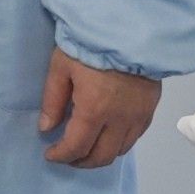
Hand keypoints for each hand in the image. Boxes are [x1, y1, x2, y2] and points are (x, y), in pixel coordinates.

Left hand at [39, 50, 159, 168]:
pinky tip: (106, 136)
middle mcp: (119, 121)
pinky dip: (118, 144)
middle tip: (66, 157)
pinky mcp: (149, 111)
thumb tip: (46, 127)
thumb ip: (53, 100)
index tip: (50, 154)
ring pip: (120, 151)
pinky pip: (134, 138)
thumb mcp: (61, 67)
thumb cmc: (89, 45)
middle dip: (81, 161)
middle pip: (101, 157)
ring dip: (101, 155)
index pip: (77, 146)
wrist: (129, 32)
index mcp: (94, 110)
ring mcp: (137, 118)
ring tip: (85, 148)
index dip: (61, 155)